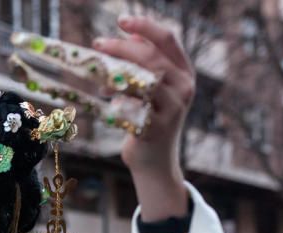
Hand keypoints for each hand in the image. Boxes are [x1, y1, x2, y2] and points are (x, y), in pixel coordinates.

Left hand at [94, 16, 193, 179]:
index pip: (168, 40)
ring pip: (141, 81)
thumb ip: (144, 65)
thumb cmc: (148, 120)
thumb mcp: (150, 89)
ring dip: (114, 74)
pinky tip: (108, 102)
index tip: (121, 20)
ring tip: (98, 76)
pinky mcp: (155, 129)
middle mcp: (184, 88)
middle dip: (121, 48)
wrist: (154, 161)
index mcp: (185, 73)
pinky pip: (130, 107)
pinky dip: (116, 101)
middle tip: (97, 43)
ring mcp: (172, 110)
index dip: (144, 27)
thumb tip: (129, 39)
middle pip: (151, 57)